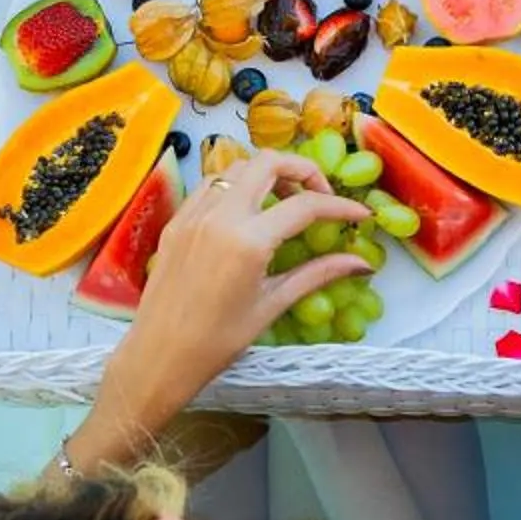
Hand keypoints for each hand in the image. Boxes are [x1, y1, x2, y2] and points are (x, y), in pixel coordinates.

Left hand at [105, 152, 372, 417]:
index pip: (305, 206)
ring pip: (237, 168)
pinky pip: (211, 187)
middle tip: (318, 196)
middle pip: (269, 162)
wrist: (158, 356)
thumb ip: (317, 275)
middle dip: (302, 170)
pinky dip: (236, 188)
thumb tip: (362, 263)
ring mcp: (194, 215)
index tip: (359, 215)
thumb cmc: (218, 341)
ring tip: (283, 203)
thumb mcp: (272, 305)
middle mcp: (220, 217)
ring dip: (266, 174)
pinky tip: (247, 214)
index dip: (339, 206)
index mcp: (248, 241)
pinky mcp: (176, 222)